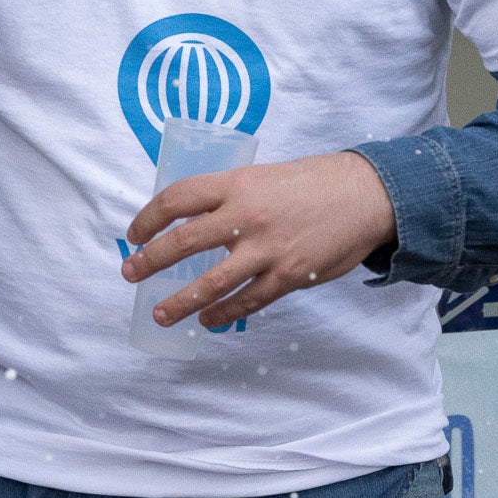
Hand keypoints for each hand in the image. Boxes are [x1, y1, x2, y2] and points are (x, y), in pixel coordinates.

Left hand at [124, 150, 398, 331]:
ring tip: (161, 314)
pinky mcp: (289, 275)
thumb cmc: (314, 183)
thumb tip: (193, 221)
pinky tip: (209, 320)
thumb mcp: (264, 176)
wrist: (366, 195)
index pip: (177, 198)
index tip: (134, 234)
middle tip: (131, 274)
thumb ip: (231, 197)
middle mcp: (247, 215)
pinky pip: (248, 301)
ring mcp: (268, 248)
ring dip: (181, 301)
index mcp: (237, 184)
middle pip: (184, 242)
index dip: (147, 218)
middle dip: (150, 261)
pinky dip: (224, 313)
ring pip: (212, 282)